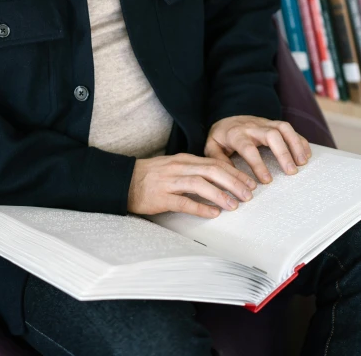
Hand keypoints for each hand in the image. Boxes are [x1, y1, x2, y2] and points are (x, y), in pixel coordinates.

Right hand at [127, 153, 257, 218]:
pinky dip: (200, 207)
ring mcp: (169, 182)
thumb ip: (194, 171)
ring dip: (220, 194)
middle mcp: (179, 167)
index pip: (215, 162)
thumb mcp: (174, 167)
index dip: (234, 172)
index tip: (249, 182)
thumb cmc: (151, 176)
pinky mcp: (161, 197)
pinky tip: (213, 213)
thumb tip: (218, 179)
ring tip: (234, 205)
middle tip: (248, 194)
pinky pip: (184, 201)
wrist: (123, 181)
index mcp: (184, 160)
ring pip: (200, 184)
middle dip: (233, 182)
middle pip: (212, 171)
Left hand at [204, 115, 311, 183]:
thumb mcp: (212, 147)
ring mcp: (265, 123)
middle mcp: (252, 126)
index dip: (258, 164)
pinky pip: (290, 129)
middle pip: (271, 134)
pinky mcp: (274, 124)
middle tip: (291, 172)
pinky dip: (300, 140)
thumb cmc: (221, 137)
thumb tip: (230, 176)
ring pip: (284, 128)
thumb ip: (218, 160)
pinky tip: (306, 155)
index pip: (248, 148)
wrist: (226, 118)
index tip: (266, 180)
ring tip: (302, 163)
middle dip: (283, 153)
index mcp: (236, 134)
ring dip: (295, 144)